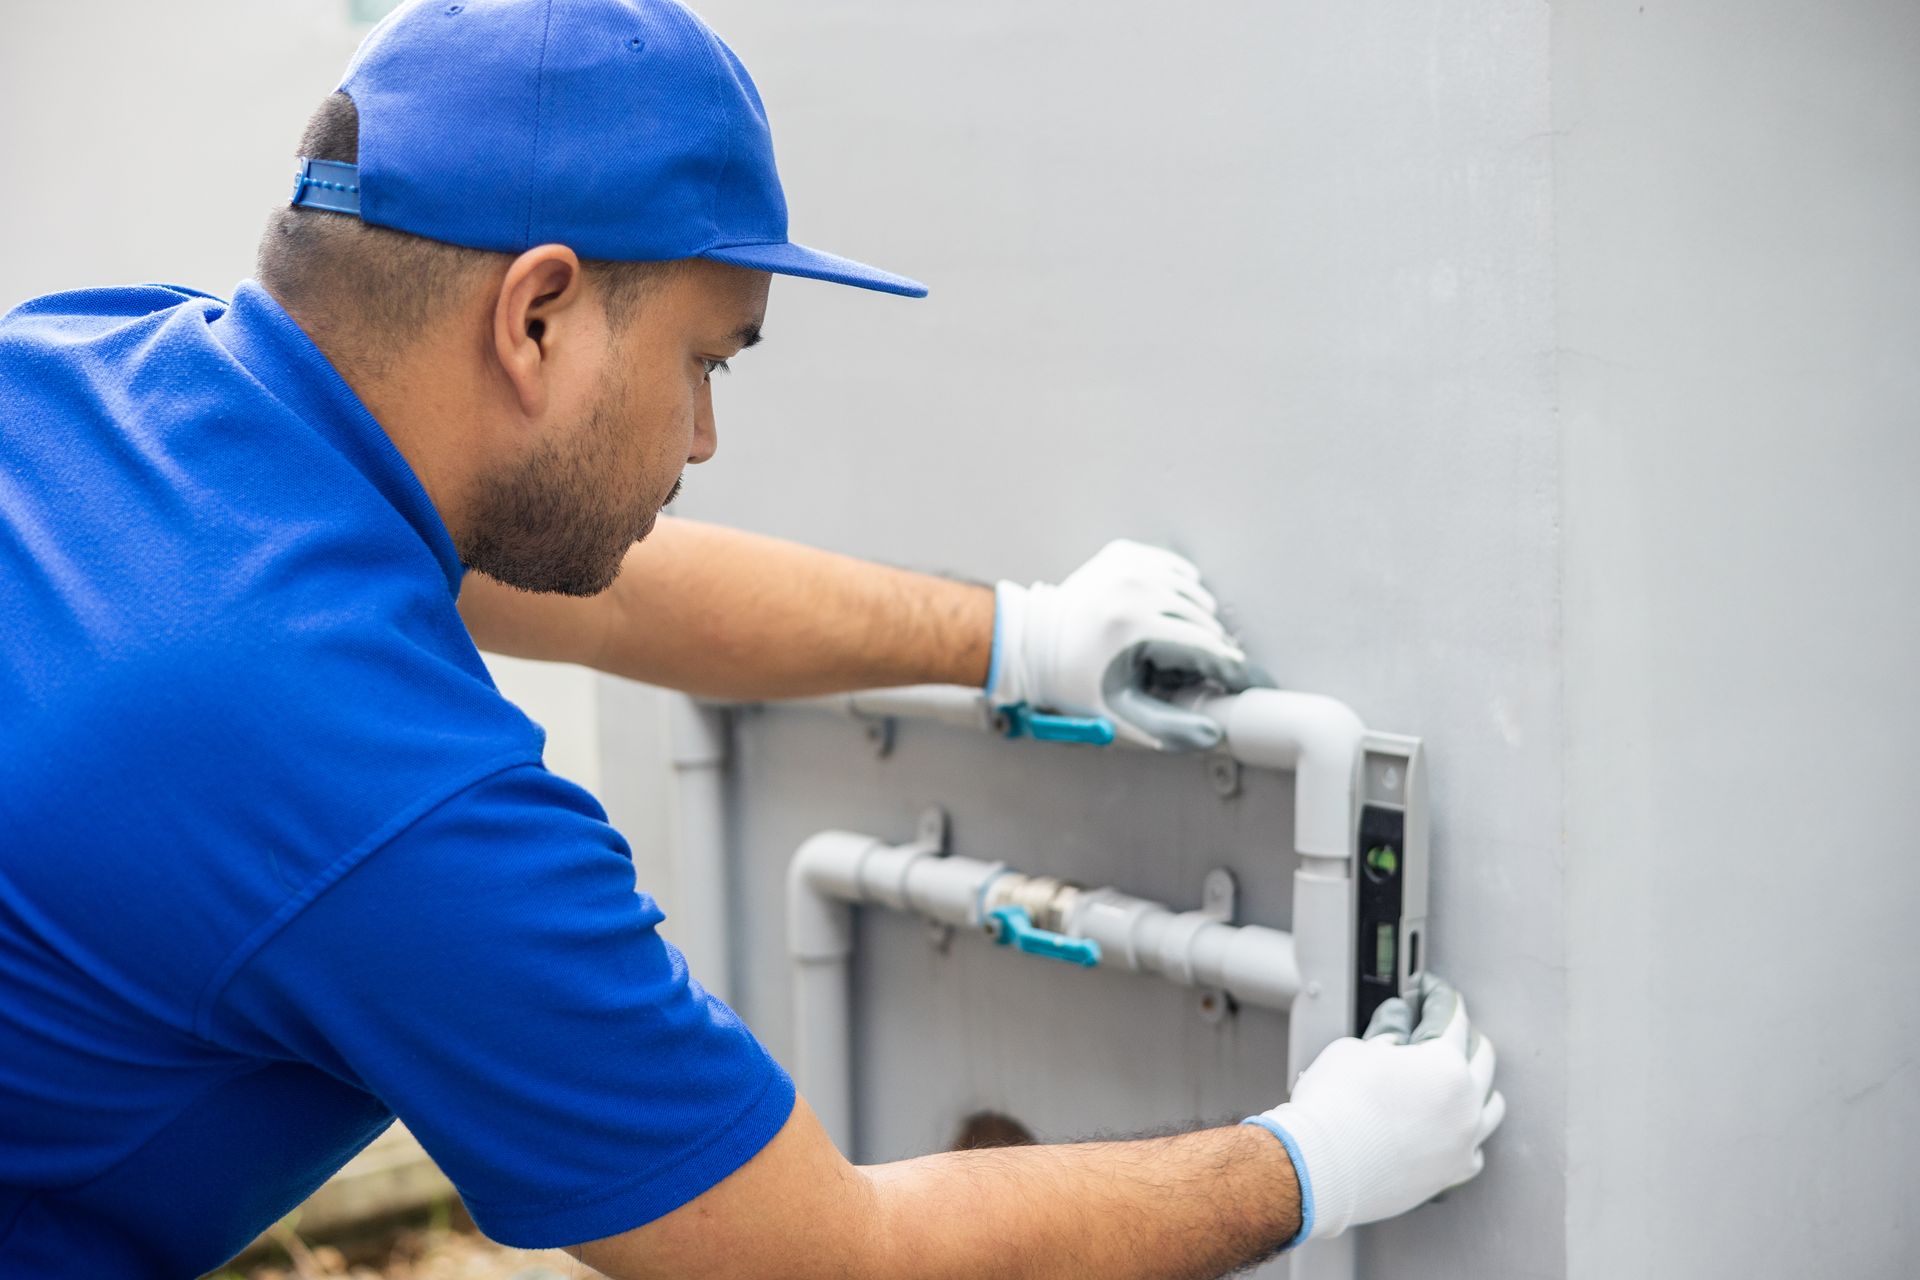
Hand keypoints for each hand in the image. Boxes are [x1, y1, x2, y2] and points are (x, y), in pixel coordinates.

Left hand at [987, 540, 1267, 750]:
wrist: (1032, 641)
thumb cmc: (1071, 679)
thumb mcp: (1119, 713)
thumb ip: (1168, 728)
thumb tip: (1212, 734)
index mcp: (1135, 626)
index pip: (1208, 649)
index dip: (1236, 672)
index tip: (1258, 683)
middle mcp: (1136, 588)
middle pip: (1205, 623)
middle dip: (1200, 652)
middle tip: (1169, 672)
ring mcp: (1131, 565)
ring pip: (1195, 595)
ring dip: (1190, 622)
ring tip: (1157, 643)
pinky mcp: (1127, 553)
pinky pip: (1177, 571)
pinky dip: (1177, 593)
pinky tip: (1158, 614)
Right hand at [1245, 974, 1504, 1245]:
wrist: (1320, 1167)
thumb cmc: (1333, 1106)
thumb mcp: (1354, 1050)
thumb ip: (1386, 1037)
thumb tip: (1398, 1034)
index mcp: (1445, 1063)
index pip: (1452, 1017)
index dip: (1438, 997)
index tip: (1429, 991)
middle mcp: (1465, 1102)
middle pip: (1482, 1057)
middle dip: (1463, 1036)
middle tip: (1442, 1027)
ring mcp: (1463, 1140)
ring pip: (1491, 1105)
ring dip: (1476, 1084)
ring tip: (1459, 1077)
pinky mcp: (1452, 1173)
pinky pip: (1475, 1148)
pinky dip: (1467, 1133)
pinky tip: (1453, 1128)